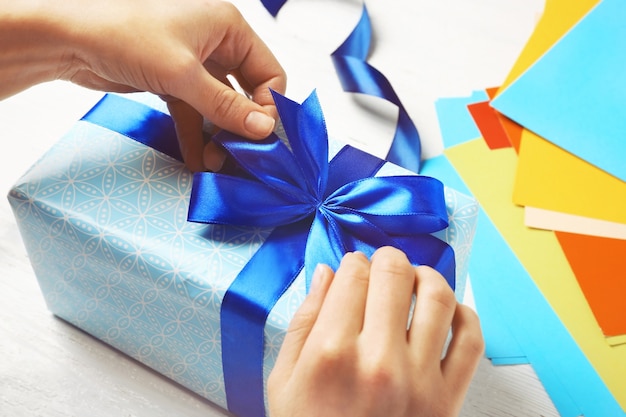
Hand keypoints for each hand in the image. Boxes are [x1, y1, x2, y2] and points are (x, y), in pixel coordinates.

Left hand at [1, 0, 285, 171]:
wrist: (66, 38)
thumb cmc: (124, 35)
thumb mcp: (183, 74)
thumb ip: (226, 106)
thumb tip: (264, 130)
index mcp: (228, 28)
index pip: (268, 73)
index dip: (268, 107)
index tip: (262, 139)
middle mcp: (215, 43)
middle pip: (245, 93)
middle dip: (241, 127)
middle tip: (239, 158)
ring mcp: (193, 64)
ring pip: (219, 107)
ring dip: (218, 136)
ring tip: (214, 164)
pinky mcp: (173, 81)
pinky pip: (195, 112)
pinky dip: (196, 135)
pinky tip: (196, 160)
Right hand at [268, 247, 483, 416]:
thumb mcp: (284, 379)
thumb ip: (303, 320)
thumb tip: (329, 272)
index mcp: (331, 353)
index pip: (353, 275)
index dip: (353, 262)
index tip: (352, 266)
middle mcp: (378, 361)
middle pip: (394, 275)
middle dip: (387, 258)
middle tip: (382, 264)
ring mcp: (418, 380)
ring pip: (438, 297)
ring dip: (426, 275)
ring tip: (415, 278)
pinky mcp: (448, 399)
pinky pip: (470, 340)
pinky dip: (464, 314)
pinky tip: (447, 309)